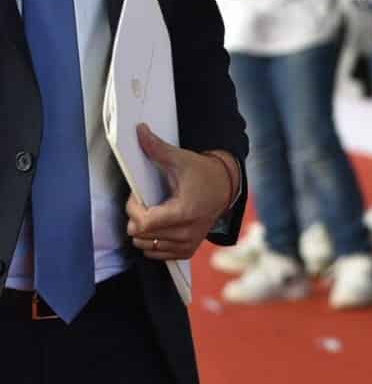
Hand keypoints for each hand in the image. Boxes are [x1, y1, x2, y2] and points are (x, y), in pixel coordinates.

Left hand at [126, 125, 233, 259]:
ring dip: (143, 230)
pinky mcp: (187, 250)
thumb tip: (139, 130)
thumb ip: (157, 148)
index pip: (143, 223)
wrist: (225, 187)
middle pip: (141, 235)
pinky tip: (159, 225)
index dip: (133, 209)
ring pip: (145, 245)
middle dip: (136, 217)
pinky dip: (152, 240)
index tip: (138, 196)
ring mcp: (188, 243)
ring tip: (152, 213)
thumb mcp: (180, 159)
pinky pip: (156, 253)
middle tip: (145, 203)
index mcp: (185, 212)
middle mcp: (187, 232)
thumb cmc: (202, 173)